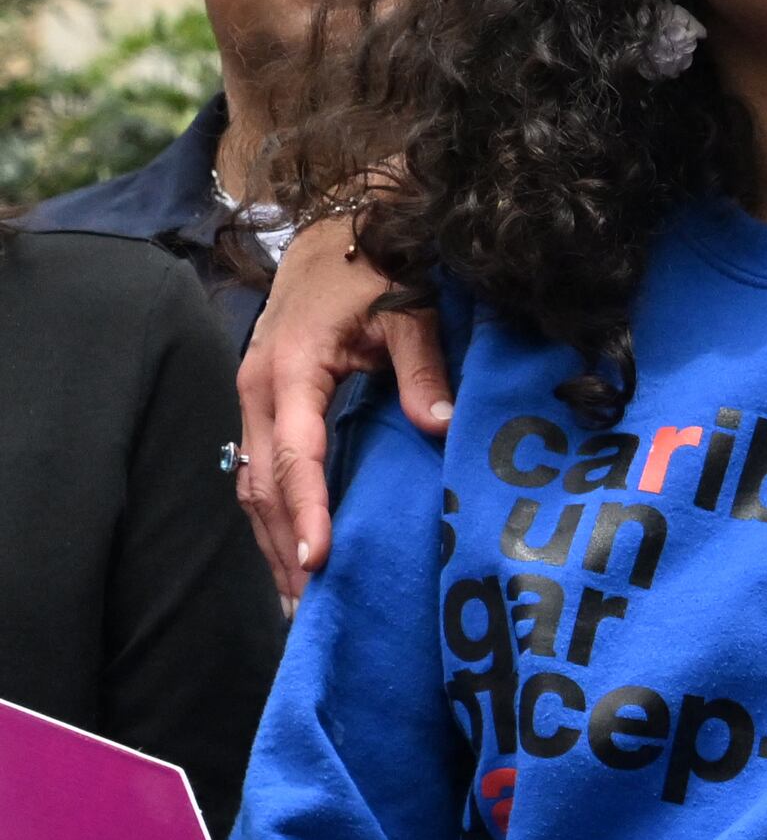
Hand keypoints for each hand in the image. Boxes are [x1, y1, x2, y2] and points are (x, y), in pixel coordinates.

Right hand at [240, 218, 450, 600]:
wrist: (335, 232)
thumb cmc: (377, 269)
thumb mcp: (409, 308)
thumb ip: (423, 367)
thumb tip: (440, 425)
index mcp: (292, 369)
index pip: (296, 455)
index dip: (306, 510)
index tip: (318, 559)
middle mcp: (259, 389)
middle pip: (262, 482)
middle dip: (282, 544)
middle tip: (308, 607)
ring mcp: (254, 397)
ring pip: (253, 482)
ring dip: (272, 537)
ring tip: (298, 598)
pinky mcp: (265, 404)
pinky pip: (261, 468)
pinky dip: (274, 511)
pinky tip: (294, 549)